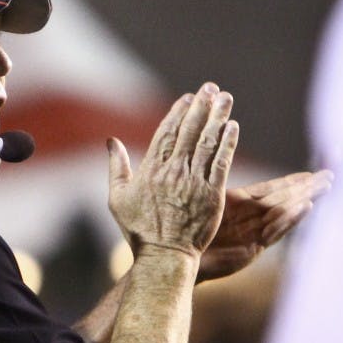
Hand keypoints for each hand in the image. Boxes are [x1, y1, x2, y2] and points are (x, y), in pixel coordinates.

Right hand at [107, 82, 238, 257]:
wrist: (163, 255)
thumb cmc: (138, 229)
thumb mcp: (117, 198)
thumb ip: (116, 167)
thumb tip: (110, 141)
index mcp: (150, 170)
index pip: (165, 133)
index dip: (178, 112)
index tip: (188, 97)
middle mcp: (172, 172)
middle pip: (188, 131)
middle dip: (201, 107)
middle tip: (211, 88)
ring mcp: (193, 182)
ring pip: (207, 142)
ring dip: (217, 117)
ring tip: (225, 98)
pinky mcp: (212, 194)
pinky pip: (221, 163)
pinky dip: (227, 143)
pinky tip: (232, 127)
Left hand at [197, 170, 332, 280]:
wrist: (176, 257)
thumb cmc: (184, 229)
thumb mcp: (201, 202)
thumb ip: (211, 186)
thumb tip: (209, 159)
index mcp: (238, 204)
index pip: (270, 189)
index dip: (290, 181)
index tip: (310, 173)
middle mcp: (249, 218)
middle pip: (283, 199)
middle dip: (306, 188)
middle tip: (329, 176)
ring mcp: (252, 233)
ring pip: (284, 212)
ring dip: (304, 199)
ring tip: (323, 187)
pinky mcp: (252, 247)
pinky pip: (275, 230)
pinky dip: (291, 219)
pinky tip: (306, 207)